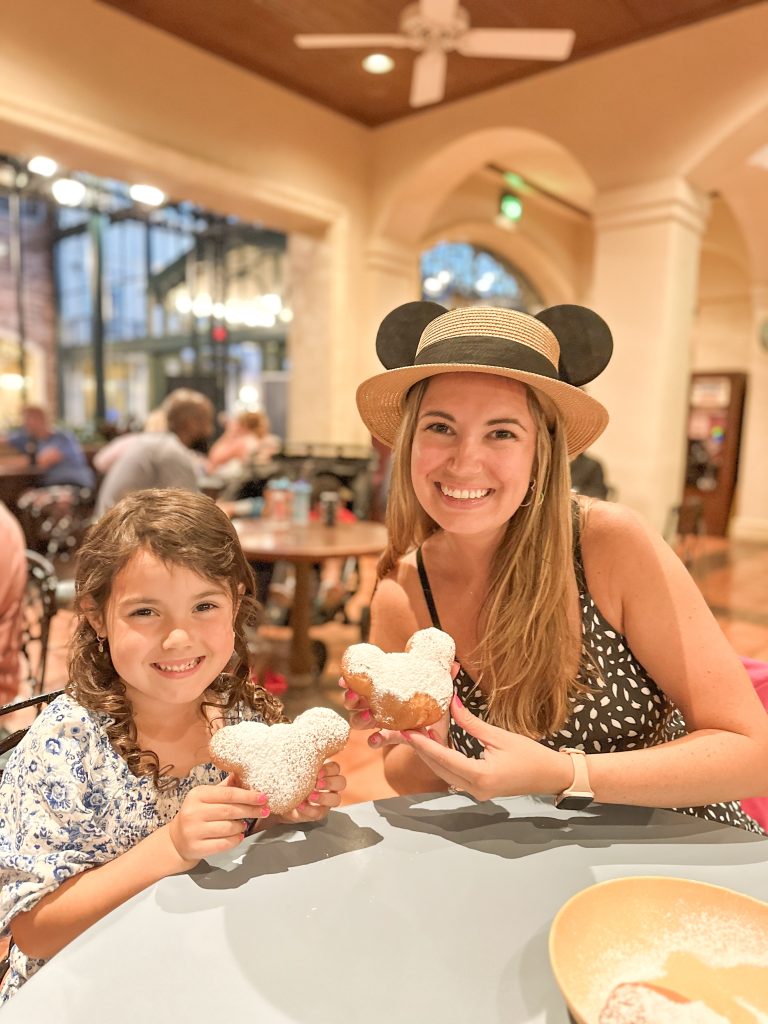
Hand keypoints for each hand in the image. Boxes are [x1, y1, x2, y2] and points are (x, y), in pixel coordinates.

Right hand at [166, 774, 269, 866]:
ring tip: (244, 824)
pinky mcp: (196, 847)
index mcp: (197, 794)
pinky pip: (224, 844)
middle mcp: (193, 811)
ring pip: (229, 828)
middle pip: (230, 810)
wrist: (176, 840)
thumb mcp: (206, 797)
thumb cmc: (196, 814)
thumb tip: (241, 774)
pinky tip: (239, 836)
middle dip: (251, 810)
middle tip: (265, 811)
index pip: (228, 794)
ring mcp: (193, 831)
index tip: (264, 797)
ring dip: (242, 826)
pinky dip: (236, 840)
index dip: (248, 795)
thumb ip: (224, 788)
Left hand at [272, 760, 346, 824]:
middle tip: (317, 783)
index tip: (318, 771)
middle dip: (330, 782)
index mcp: (327, 773)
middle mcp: (331, 786)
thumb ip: (302, 761)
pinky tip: (300, 805)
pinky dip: (310, 809)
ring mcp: (327, 801)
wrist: (283, 799)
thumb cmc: (292, 780)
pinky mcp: (319, 813)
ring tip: (310, 795)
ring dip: (324, 797)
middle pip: (341, 782)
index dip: (329, 770)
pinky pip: (319, 813)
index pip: (336, 768)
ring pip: (336, 799)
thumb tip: (298, 744)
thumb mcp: (297, 770)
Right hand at [339, 660, 457, 750]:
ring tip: (368, 718)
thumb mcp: (437, 692)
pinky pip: (377, 739)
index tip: (344, 679)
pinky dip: (375, 740)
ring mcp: (383, 722)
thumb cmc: (434, 708)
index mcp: (386, 690)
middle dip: (350, 699)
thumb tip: (455, 664)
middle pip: (355, 702)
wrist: (439, 735)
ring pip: (361, 721)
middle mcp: (379, 705)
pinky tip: (376, 740)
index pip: (363, 683)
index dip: (351, 680)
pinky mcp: (391, 738)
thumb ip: (444, 679)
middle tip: (355, 695)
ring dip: (360, 718)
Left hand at [400, 696, 570, 800]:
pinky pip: (453, 775)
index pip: (443, 758)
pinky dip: (442, 760)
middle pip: (439, 768)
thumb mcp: (499, 736)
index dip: (423, 744)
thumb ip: (471, 722)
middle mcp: (474, 789)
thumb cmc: (529, 755)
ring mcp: (476, 792)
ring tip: (415, 735)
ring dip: (430, 755)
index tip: (406, 731)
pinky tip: (434, 745)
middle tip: (404, 730)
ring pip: (444, 773)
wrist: (550, 776)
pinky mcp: (478, 790)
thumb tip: (450, 702)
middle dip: (421, 749)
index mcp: (480, 776)